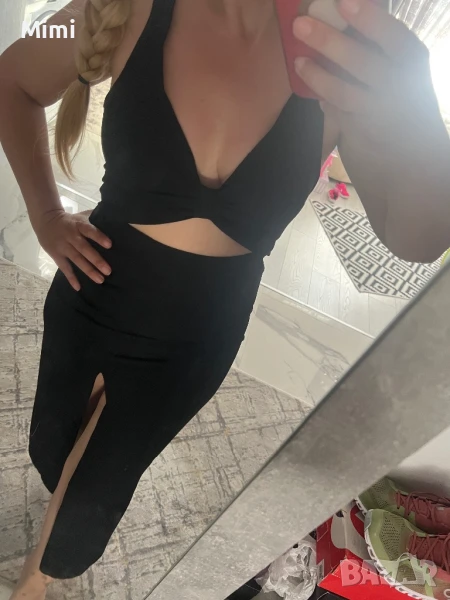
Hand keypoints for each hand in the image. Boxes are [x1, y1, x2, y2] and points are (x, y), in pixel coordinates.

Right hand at [35, 209, 111, 290]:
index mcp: (79, 225)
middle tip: (108, 270)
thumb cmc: (71, 220)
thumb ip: (97, 218)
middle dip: (96, 260)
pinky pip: (64, 268)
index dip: (99, 237)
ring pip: (76, 260)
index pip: (89, 230)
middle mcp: (71, 236)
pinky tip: (78, 288)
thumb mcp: (82, 216)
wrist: (45, 220)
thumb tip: (117, 220)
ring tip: (100, 280)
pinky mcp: (56, 255)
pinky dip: (71, 278)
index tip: (110, 245)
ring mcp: (63, 246)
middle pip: (84, 249)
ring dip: (88, 270)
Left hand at [292, 0, 449, 164]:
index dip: (370, 20)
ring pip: (345, 92)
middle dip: (329, 42)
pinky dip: (324, 102)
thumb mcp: (403, 81)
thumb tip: (342, 25)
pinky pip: (336, 113)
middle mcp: (400, 90)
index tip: (344, 2)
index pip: (394, 39)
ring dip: (318, 75)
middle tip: (300, 24)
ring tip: (298, 61)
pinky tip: (317, 97)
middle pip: (363, 62)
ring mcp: (379, 115)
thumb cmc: (405, 112)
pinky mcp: (359, 136)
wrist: (413, 166)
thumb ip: (380, 58)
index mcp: (413, 67)